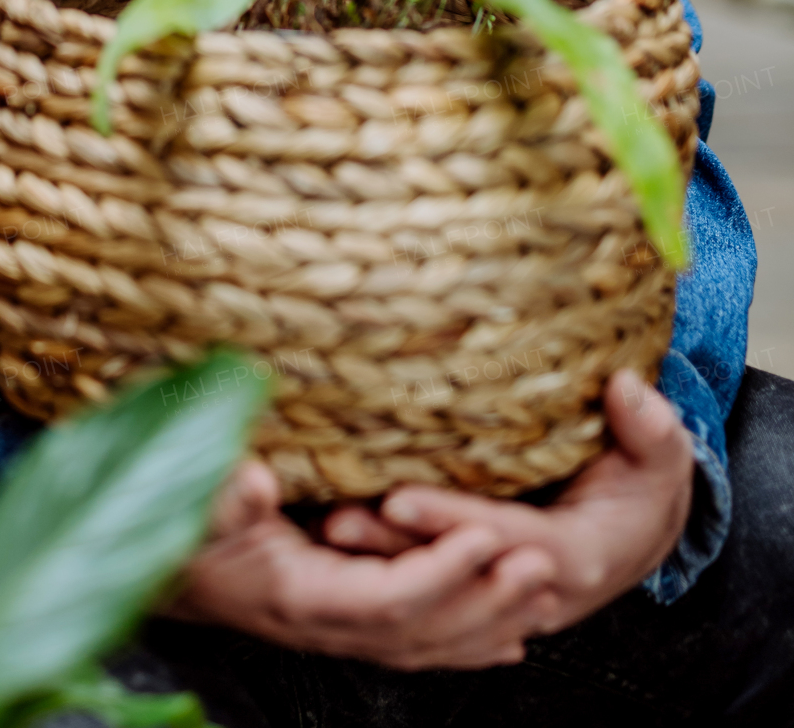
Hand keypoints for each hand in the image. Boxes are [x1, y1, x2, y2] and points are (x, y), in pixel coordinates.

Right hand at [166, 458, 560, 668]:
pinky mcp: (346, 625)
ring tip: (544, 592)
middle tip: (542, 565)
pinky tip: (510, 638)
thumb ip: (223, 495)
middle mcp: (326, 626)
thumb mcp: (193, 502)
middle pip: (420, 631)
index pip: (383, 598)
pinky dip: (468, 644)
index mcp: (297, 595)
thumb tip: (254, 482)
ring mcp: (339, 632)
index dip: (439, 572)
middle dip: (485, 601)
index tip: (488, 536)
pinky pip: (417, 645)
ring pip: (428, 644)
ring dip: (490, 622)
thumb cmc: (179, 529)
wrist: (163, 570)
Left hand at [325, 370, 694, 636]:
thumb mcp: (662, 458)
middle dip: (394, 549)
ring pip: (434, 586)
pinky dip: (386, 569)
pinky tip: (335, 538)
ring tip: (322, 524)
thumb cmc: (646, 486)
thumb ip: (651, 430)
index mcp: (577, 558)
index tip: (399, 495)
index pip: (504, 542)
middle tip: (334, 519)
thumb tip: (627, 389)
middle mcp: (533, 589)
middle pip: (454, 573)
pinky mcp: (480, 584)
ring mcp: (503, 595)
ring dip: (378, 560)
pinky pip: (430, 585)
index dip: (452, 521)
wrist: (641, 533)